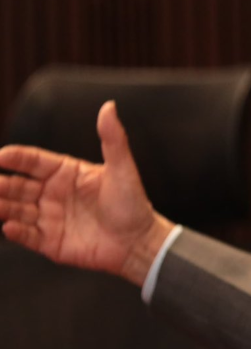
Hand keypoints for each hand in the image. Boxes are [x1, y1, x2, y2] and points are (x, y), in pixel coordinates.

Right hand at [0, 101, 174, 286]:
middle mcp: (52, 193)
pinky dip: (16, 231)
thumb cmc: (133, 203)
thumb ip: (113, 139)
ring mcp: (49, 218)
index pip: (32, 160)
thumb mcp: (123, 169)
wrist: (140, 243)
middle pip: (17, 185)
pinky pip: (27, 236)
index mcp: (65, 172)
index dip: (14, 157)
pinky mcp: (50, 242)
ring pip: (16, 209)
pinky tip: (10, 226)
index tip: (0, 156)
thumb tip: (109, 106)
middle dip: (0, 184)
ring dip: (2, 206)